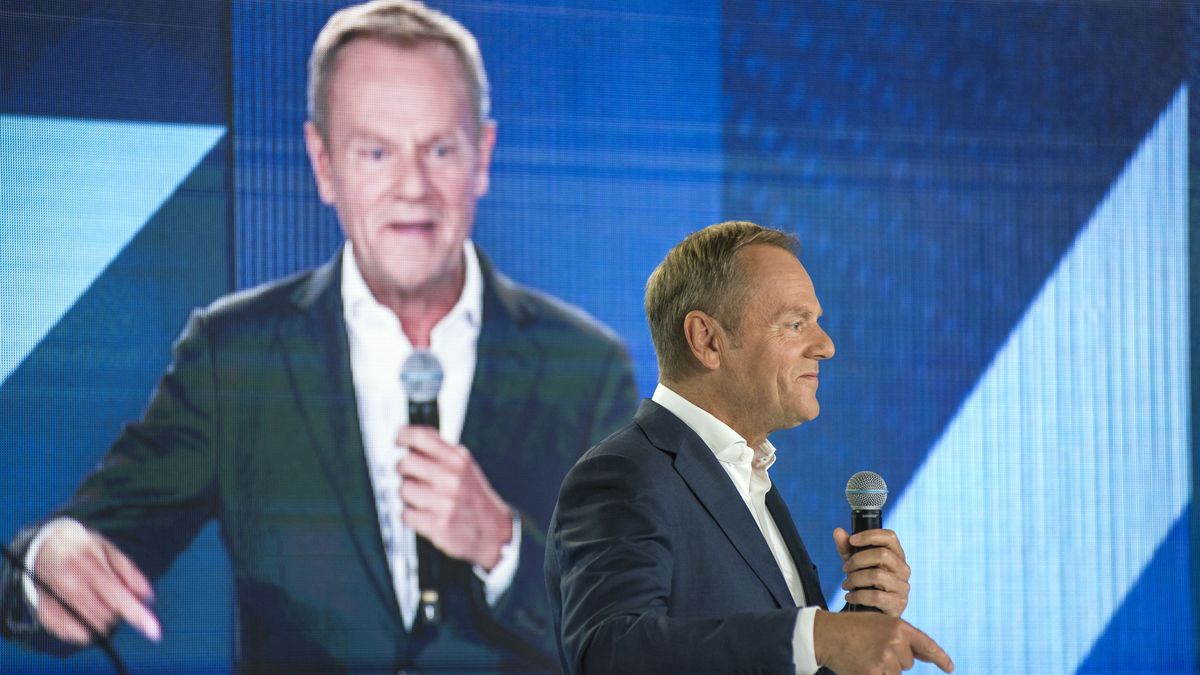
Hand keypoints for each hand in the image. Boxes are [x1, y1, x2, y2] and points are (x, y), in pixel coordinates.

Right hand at [33, 519, 160, 644]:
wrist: (44, 545)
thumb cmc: (83, 548)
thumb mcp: (110, 550)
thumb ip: (130, 572)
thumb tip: (147, 597)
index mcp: (89, 567)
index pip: (118, 597)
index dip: (136, 614)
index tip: (153, 631)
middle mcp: (70, 585)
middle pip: (107, 616)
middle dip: (118, 612)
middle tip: (112, 598)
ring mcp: (56, 601)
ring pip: (92, 627)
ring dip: (103, 621)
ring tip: (97, 602)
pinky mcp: (45, 613)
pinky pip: (71, 634)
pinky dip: (84, 630)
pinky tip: (85, 615)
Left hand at [395, 426, 513, 570]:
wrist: (492, 530)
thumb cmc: (473, 497)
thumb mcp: (464, 466)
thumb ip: (441, 451)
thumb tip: (412, 440)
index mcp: (458, 460)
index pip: (421, 437)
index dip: (403, 436)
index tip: (398, 441)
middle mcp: (452, 478)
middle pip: (406, 463)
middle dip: (403, 470)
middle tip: (409, 475)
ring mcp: (445, 502)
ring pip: (403, 489)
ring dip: (407, 496)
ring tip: (420, 499)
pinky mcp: (438, 525)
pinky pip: (406, 515)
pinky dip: (410, 516)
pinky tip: (423, 514)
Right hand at [814, 609, 953, 673]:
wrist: (826, 634)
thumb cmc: (852, 628)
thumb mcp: (880, 625)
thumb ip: (903, 639)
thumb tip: (928, 657)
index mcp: (899, 626)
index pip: (926, 645)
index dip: (940, 658)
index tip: (950, 668)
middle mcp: (895, 642)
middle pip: (908, 662)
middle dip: (894, 659)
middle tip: (872, 648)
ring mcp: (885, 659)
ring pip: (896, 673)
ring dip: (883, 669)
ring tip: (865, 656)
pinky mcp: (873, 672)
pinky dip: (876, 674)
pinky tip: (863, 666)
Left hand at [834, 527, 909, 616]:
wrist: (870, 610)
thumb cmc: (865, 581)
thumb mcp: (854, 563)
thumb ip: (846, 547)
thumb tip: (837, 531)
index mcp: (896, 554)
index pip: (890, 536)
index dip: (870, 535)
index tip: (852, 540)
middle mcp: (903, 569)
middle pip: (882, 554)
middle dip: (857, 560)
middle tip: (845, 568)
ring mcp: (903, 587)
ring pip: (877, 575)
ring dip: (855, 579)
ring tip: (846, 584)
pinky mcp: (898, 604)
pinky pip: (875, 596)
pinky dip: (857, 595)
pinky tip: (850, 596)